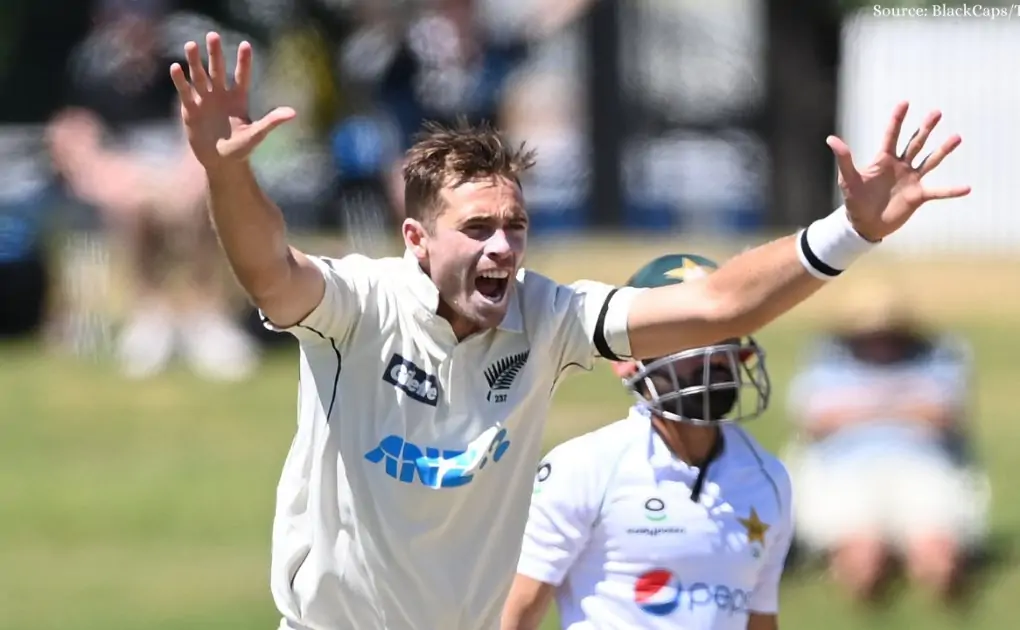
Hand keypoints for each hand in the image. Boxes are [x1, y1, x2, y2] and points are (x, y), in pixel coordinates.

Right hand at [169, 32, 294, 169]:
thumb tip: (293, 113)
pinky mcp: (190, 110)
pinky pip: (185, 92)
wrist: (221, 162)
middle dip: (215, 54)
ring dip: (195, 62)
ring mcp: (205, 101)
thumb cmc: (241, 149)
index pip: (242, 76)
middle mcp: (221, 95)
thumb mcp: (257, 135)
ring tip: (191, 45)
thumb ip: (272, 122)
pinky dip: (180, 81)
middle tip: (213, 35)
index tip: (246, 44)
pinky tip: (175, 67)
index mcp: (238, 99)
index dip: (244, 61)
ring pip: (199, 77)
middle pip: (217, 70)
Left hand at [826, 101, 970, 241]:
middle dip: (925, 128)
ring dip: (943, 150)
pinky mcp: (918, 196)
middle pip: (915, 143)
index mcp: (883, 160)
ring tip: (957, 137)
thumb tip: (831, 139)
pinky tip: (967, 187)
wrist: (864, 225)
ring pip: (930, 160)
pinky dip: (951, 190)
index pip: (891, 135)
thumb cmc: (854, 201)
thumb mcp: (849, 179)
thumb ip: (844, 159)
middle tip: (936, 112)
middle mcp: (900, 166)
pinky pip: (938, 191)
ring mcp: (911, 180)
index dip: (897, 119)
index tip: (904, 102)